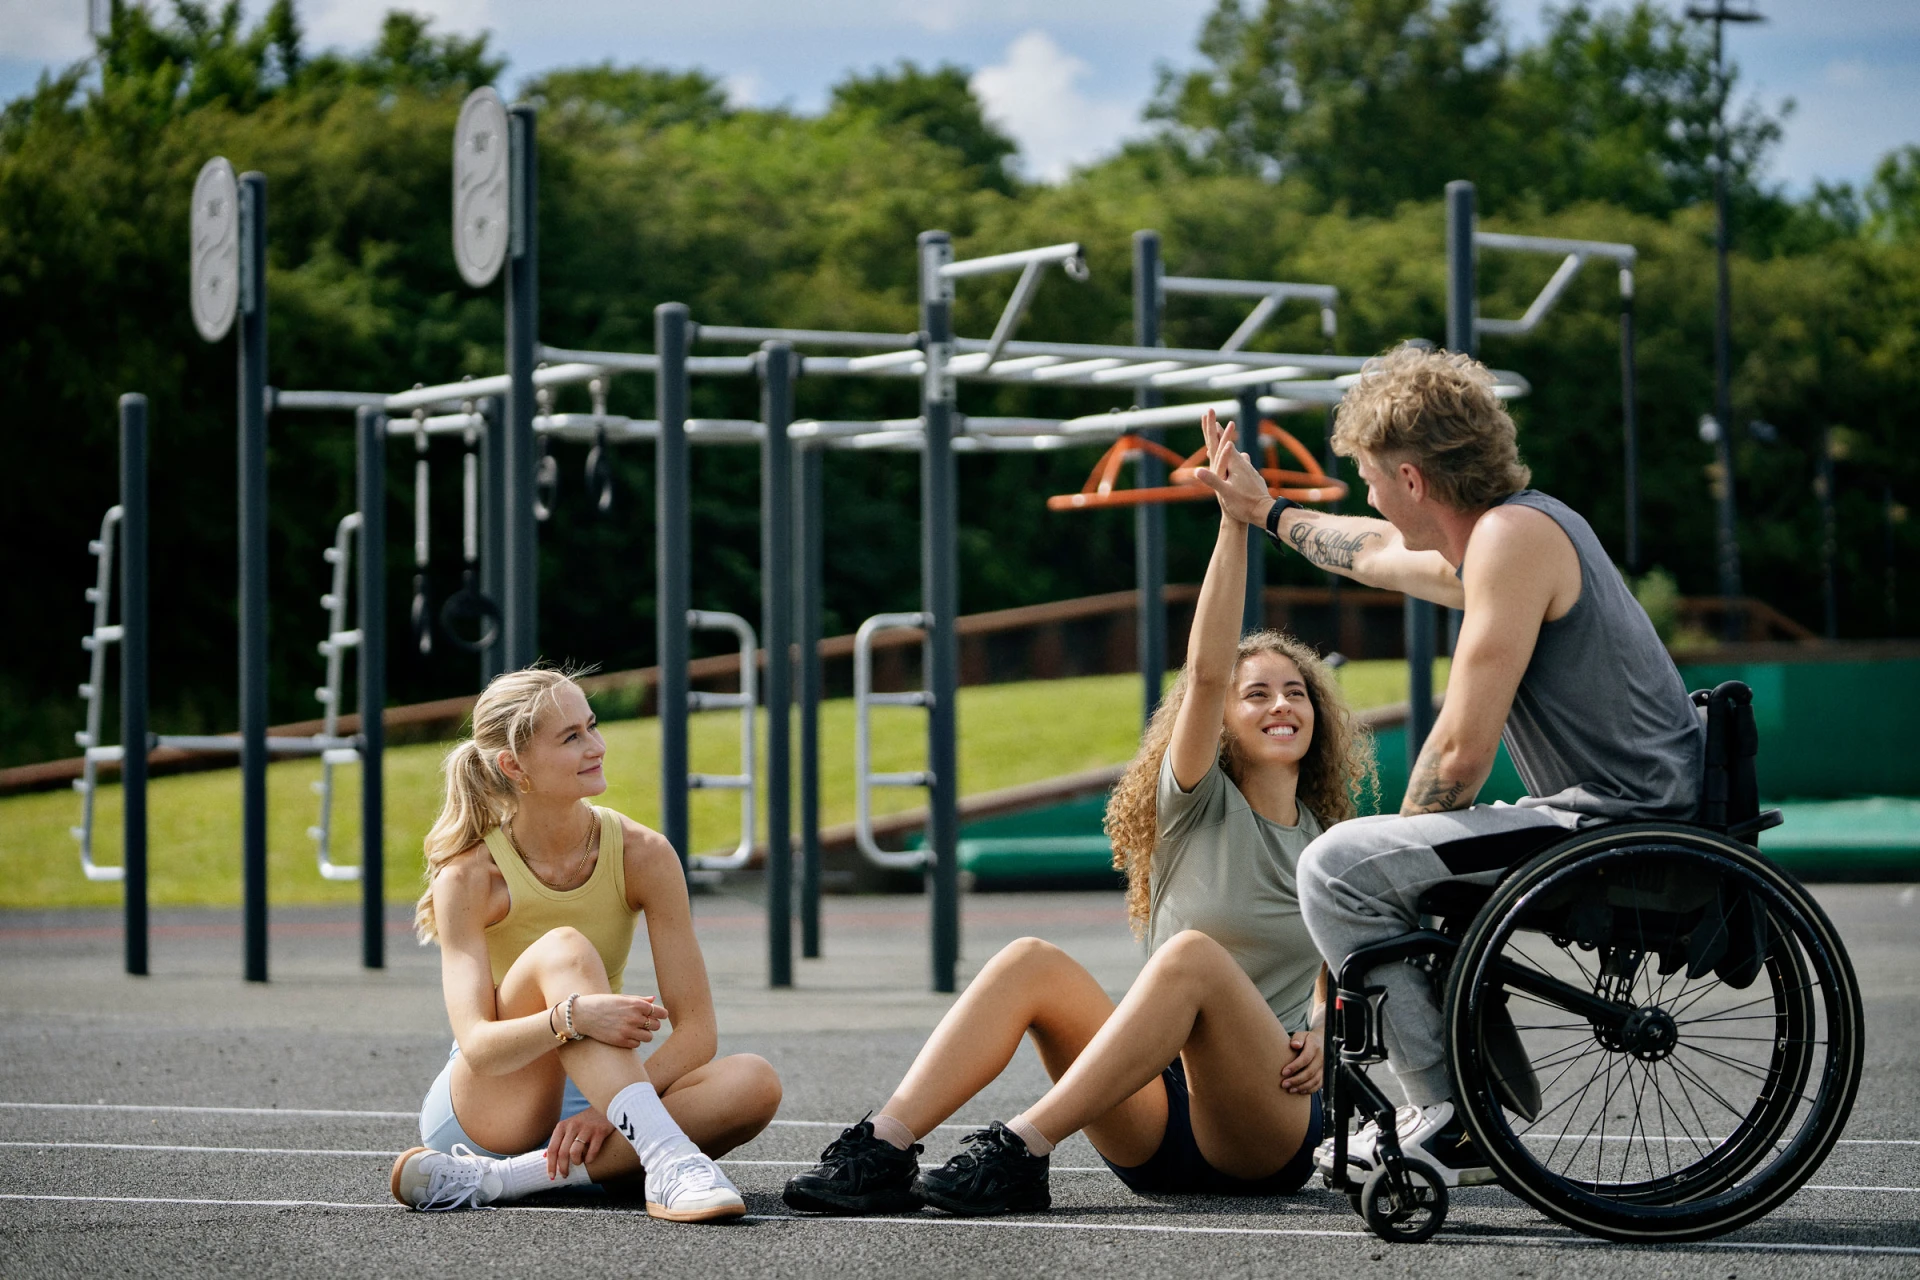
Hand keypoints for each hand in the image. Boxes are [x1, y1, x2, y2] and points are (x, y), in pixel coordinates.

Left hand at [545, 1106, 614, 1178]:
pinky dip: (589, 1159)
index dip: (550, 1165)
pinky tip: (589, 1160)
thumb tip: (544, 1157)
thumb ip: (558, 1140)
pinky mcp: (600, 1131)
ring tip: (579, 1162)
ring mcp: (586, 1128)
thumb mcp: (568, 1127)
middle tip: (565, 1175)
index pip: (552, 1149)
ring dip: (576, 1162)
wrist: (605, 1107)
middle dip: (563, 1168)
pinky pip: (592, 1152)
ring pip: (575, 1153)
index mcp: (562, 1126)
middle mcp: (573, 1126)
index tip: (551, 1176)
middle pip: (562, 1153)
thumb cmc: (585, 1121)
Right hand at [571, 993, 668, 1048]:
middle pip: (656, 1026)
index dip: (661, 1014)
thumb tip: (654, 1000)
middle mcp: (634, 1018)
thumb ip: (640, 1000)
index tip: (658, 1015)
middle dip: (652, 1024)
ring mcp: (628, 1031)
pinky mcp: (621, 1041)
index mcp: (636, 1004)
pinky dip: (634, 1040)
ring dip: (644, 1034)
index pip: (660, 1013)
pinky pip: (637, 1044)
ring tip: (635, 1029)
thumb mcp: (621, 998)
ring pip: (649, 1037)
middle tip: (643, 1022)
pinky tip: (627, 1035)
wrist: (583, 1014)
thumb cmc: (603, 1003)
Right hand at [1193, 408, 1272, 525]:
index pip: (1222, 444)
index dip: (1215, 431)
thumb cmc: (1244, 505)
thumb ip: (1212, 480)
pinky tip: (1239, 461)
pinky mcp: (1253, 477)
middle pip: (1230, 446)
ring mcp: (1250, 470)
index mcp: (1235, 465)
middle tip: (1216, 422)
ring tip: (1225, 441)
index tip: (1210, 418)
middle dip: (1221, 434)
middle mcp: (1244, 464)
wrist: (1266, 512)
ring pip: (1237, 455)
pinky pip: (1243, 464)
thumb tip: (1198, 470)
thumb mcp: (1225, 494)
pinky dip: (1237, 459)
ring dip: (1229, 446)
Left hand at [1282, 1028, 1322, 1093]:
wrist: (1322, 1041)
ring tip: (1290, 1090)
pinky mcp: (1325, 1074)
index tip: (1283, 1072)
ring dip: (1301, 1087)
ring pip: (1314, 1080)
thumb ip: (1297, 1038)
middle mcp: (1321, 1058)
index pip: (1305, 1059)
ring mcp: (1324, 1067)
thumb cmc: (1308, 1039)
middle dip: (1296, 1080)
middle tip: (1284, 1084)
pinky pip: (1319, 1085)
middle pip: (1309, 1072)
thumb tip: (1294, 1044)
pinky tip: (1300, 1091)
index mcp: (1315, 1046)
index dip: (1294, 1067)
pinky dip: (1309, 1090)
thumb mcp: (1302, 1035)